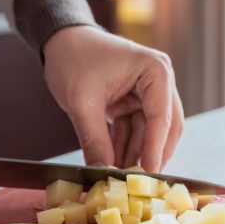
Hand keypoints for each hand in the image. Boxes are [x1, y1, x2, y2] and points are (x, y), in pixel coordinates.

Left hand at [43, 26, 183, 171]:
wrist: (59, 40)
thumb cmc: (72, 59)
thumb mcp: (82, 103)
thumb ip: (94, 140)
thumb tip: (102, 174)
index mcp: (155, 71)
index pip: (161, 117)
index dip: (155, 149)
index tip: (149, 175)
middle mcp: (159, 80)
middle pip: (165, 127)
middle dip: (150, 154)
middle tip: (139, 182)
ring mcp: (148, 92)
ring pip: (149, 132)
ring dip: (135, 154)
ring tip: (120, 178)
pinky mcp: (134, 101)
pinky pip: (135, 130)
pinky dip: (125, 146)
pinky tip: (113, 165)